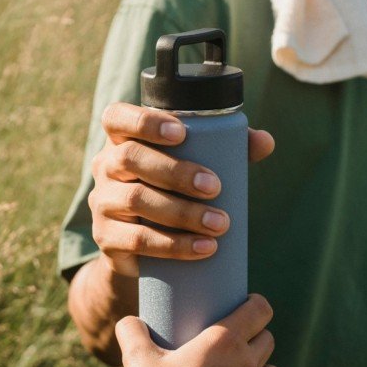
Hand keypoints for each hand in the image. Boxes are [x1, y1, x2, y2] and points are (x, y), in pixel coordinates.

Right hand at [89, 102, 274, 277]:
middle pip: (130, 158)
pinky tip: (203, 248)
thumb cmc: (173, 193)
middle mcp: (105, 166)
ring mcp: (102, 203)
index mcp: (122, 140)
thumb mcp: (194, 167)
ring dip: (182, 212)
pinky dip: (174, 245)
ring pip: (135, 199)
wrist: (142, 250)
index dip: (144, 121)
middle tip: (215, 187)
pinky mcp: (106, 238)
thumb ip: (228, 149)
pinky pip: (137, 239)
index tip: (181, 133)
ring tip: (220, 224)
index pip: (117, 117)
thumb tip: (265, 142)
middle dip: (176, 171)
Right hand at [116, 294, 280, 366]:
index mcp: (225, 341)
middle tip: (234, 336)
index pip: (261, 310)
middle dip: (256, 334)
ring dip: (261, 366)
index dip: (256, 303)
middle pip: (268, 339)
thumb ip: (131, 331)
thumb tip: (129, 321)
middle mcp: (246, 365)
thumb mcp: (137, 359)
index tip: (243, 303)